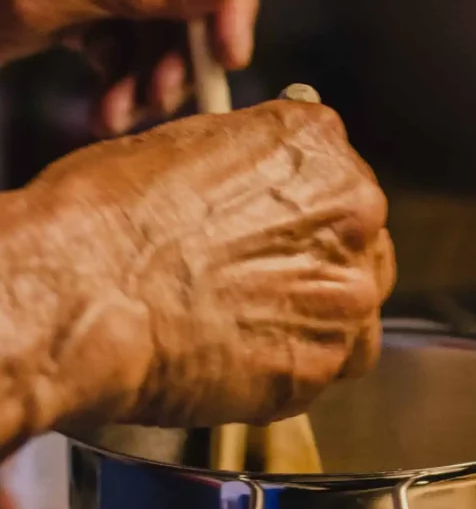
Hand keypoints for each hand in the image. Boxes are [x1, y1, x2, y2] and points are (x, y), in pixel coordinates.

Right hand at [0, 101, 392, 436]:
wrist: (84, 298)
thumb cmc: (109, 219)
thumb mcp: (186, 145)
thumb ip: (251, 157)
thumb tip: (256, 172)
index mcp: (318, 148)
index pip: (338, 171)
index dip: (303, 204)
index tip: (279, 224)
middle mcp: (352, 216)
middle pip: (358, 240)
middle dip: (317, 258)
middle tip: (261, 278)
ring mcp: (345, 293)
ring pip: (352, 305)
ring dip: (316, 314)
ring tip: (252, 323)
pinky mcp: (324, 362)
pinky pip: (328, 364)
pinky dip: (296, 363)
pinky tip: (245, 356)